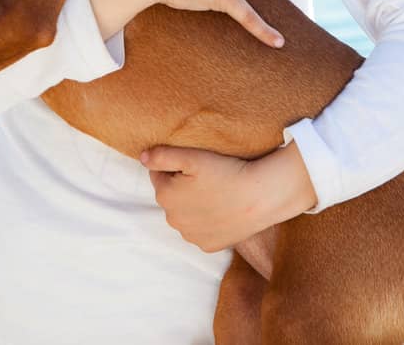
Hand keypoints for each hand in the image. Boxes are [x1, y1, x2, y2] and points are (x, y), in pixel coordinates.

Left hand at [140, 142, 316, 252]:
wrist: (261, 197)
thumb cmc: (228, 172)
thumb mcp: (193, 156)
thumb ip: (163, 156)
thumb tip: (142, 158)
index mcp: (165, 196)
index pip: (159, 176)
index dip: (176, 166)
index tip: (196, 164)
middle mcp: (173, 220)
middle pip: (172, 197)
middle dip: (183, 187)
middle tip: (208, 176)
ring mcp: (191, 236)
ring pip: (186, 215)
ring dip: (195, 206)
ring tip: (218, 193)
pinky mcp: (209, 246)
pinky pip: (202, 231)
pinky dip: (208, 222)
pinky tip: (222, 210)